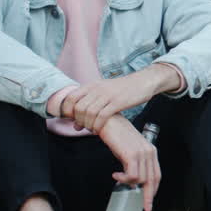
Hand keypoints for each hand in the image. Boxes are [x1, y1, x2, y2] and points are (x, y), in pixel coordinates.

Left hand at [59, 65, 178, 132]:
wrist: (143, 81)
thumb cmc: (122, 89)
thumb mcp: (103, 91)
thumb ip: (89, 104)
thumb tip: (75, 124)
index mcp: (92, 85)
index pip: (70, 98)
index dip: (66, 111)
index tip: (72, 119)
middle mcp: (97, 89)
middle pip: (79, 108)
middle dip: (79, 121)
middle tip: (84, 127)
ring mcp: (108, 95)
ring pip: (89, 113)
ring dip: (88, 125)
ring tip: (92, 129)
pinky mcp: (118, 102)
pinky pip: (102, 116)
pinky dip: (98, 125)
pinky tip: (99, 129)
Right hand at [97, 115, 160, 210]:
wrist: (108, 121)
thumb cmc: (116, 135)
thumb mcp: (128, 151)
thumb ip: (133, 164)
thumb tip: (133, 181)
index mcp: (151, 151)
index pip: (157, 175)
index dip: (154, 190)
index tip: (149, 201)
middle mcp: (149, 152)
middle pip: (153, 179)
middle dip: (148, 196)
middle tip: (145, 207)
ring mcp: (142, 153)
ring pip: (142, 179)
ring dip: (128, 183)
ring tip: (118, 178)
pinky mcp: (132, 154)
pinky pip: (132, 175)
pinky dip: (124, 179)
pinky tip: (116, 175)